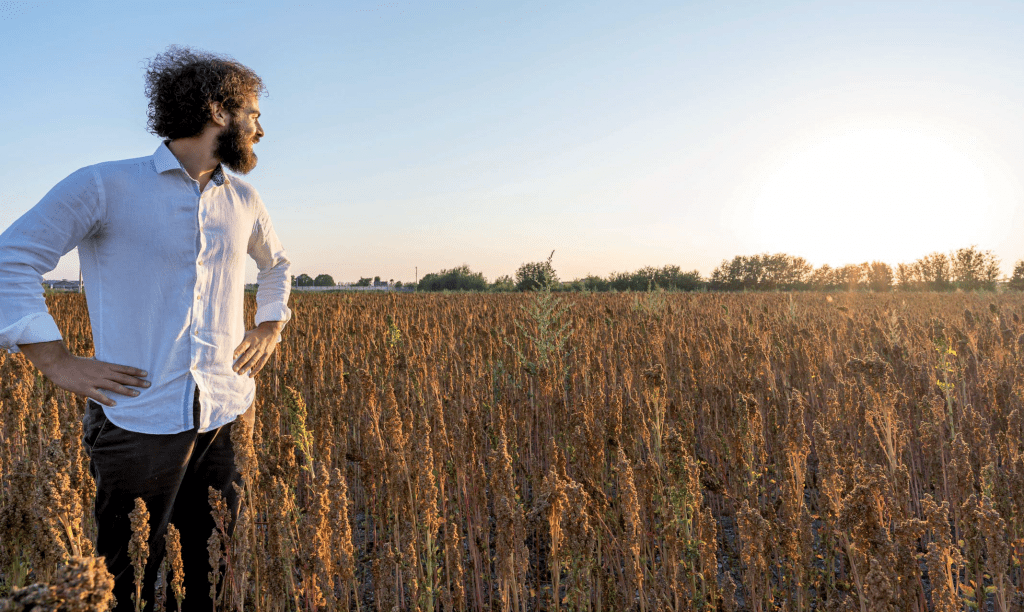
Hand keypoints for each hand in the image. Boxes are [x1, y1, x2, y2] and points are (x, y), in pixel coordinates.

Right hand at [19, 340, 149, 406]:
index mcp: (104, 365)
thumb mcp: (91, 362)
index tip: (146, 374)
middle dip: (137, 381)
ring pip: (114, 386)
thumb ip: (100, 365)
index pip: (123, 368)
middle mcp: (102, 372)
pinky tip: (115, 404)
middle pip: (123, 377)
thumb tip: (105, 365)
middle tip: (149, 385)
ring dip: (127, 391)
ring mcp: (94, 380)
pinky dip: (107, 400)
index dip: (135, 371)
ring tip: (137, 394)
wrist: (60, 364)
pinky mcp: (85, 388)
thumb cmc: (75, 363)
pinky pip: (99, 396)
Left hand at [232, 321, 282, 377]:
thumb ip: (241, 341)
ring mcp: (262, 350)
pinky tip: (250, 375)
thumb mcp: (248, 334)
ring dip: (246, 368)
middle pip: (247, 356)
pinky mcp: (267, 354)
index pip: (243, 346)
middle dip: (240, 363)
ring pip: (253, 361)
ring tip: (239, 373)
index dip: (238, 352)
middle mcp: (256, 345)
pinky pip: (261, 364)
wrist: (270, 330)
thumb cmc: (255, 333)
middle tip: (234, 369)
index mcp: (250, 340)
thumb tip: (230, 347)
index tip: (232, 357)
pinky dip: (256, 370)